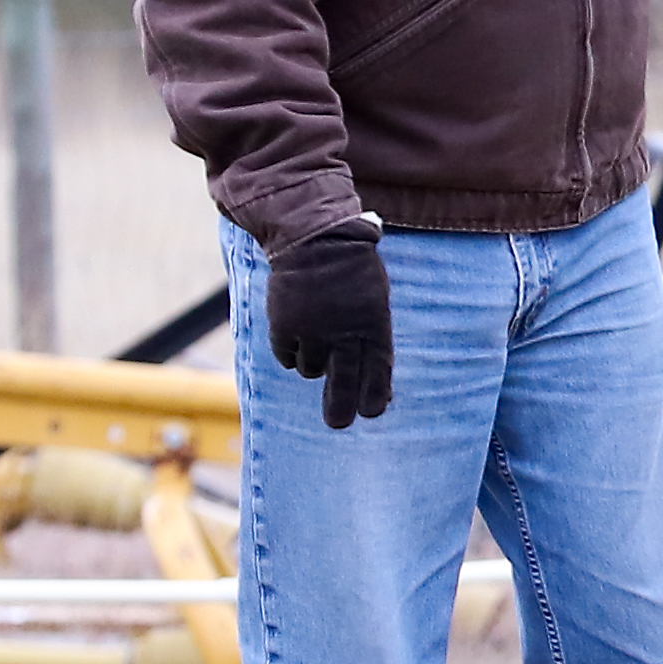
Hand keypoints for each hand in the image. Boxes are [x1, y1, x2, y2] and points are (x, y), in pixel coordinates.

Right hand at [269, 227, 394, 427]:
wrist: (314, 238)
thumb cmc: (352, 268)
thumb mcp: (374, 297)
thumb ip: (372, 333)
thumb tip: (372, 373)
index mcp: (373, 321)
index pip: (377, 367)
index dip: (375, 392)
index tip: (372, 413)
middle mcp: (343, 330)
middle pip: (343, 379)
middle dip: (341, 405)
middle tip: (338, 424)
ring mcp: (313, 330)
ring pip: (312, 369)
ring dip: (315, 364)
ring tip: (316, 339)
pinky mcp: (285, 327)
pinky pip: (288, 356)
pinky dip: (292, 352)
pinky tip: (297, 335)